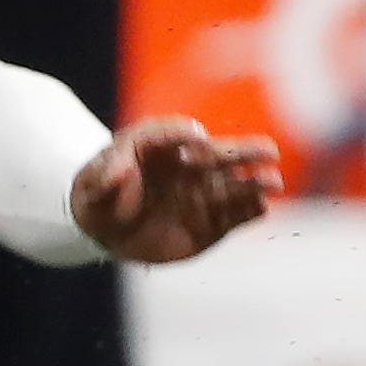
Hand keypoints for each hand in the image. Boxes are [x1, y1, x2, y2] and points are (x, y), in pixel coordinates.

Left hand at [69, 117, 281, 262]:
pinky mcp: (212, 224)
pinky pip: (236, 216)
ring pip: (236, 186)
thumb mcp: (93, 182)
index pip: (178, 135)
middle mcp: (191, 168)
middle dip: (246, 153)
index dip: (187, 137)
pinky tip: (262, 208)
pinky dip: (249, 212)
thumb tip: (121, 170)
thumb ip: (106, 174)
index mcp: (164, 147)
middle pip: (222, 156)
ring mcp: (204, 195)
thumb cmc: (101, 194)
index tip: (198, 140)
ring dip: (255, 184)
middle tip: (268, 152)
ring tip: (272, 182)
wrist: (107, 230)